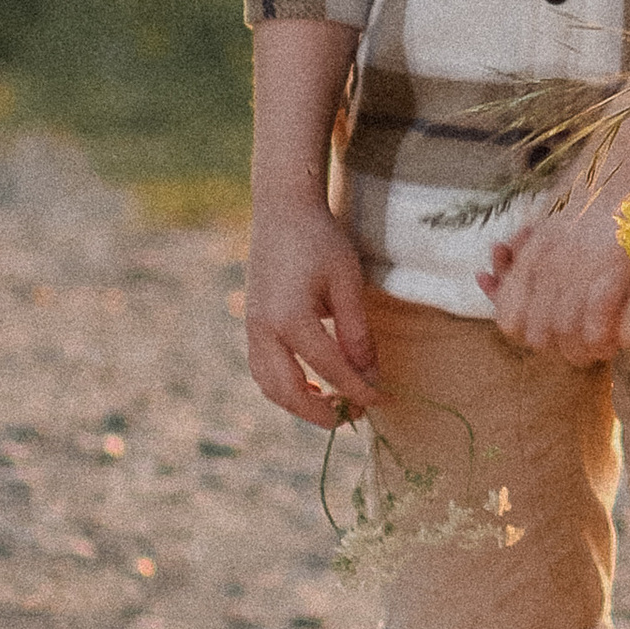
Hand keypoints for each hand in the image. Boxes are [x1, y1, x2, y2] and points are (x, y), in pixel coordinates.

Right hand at [245, 200, 380, 426]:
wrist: (282, 210)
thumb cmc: (320, 240)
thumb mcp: (347, 284)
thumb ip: (356, 333)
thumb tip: (370, 376)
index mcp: (291, 319)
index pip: (329, 369)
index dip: (356, 389)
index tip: (379, 400)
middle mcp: (264, 330)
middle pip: (288, 391)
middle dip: (319, 412)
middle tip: (351, 418)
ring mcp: (252, 328)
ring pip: (268, 384)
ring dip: (297, 403)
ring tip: (330, 405)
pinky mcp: (250, 323)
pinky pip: (262, 368)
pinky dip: (283, 385)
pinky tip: (309, 383)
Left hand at [479, 191, 629, 362]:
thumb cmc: (598, 184)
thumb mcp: (550, 210)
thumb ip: (526, 239)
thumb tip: (502, 255)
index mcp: (531, 252)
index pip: (508, 317)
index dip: (525, 335)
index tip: (548, 335)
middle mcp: (547, 263)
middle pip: (535, 334)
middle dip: (557, 348)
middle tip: (578, 344)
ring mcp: (577, 267)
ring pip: (564, 336)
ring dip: (583, 352)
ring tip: (600, 349)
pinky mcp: (612, 268)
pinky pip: (595, 325)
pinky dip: (602, 342)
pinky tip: (613, 342)